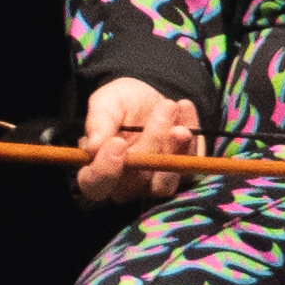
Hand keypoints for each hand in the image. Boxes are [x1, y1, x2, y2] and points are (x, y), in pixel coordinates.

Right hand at [75, 78, 202, 205]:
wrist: (151, 98)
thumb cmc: (121, 105)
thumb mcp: (106, 103)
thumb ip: (98, 123)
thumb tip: (92, 148)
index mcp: (97, 171)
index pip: (95, 186)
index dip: (106, 170)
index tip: (117, 142)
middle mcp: (126, 186)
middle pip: (136, 182)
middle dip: (152, 142)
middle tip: (163, 107)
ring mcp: (155, 184)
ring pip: (165, 183)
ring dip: (175, 146)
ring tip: (175, 109)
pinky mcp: (182, 176)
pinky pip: (190, 167)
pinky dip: (192, 138)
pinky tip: (185, 109)